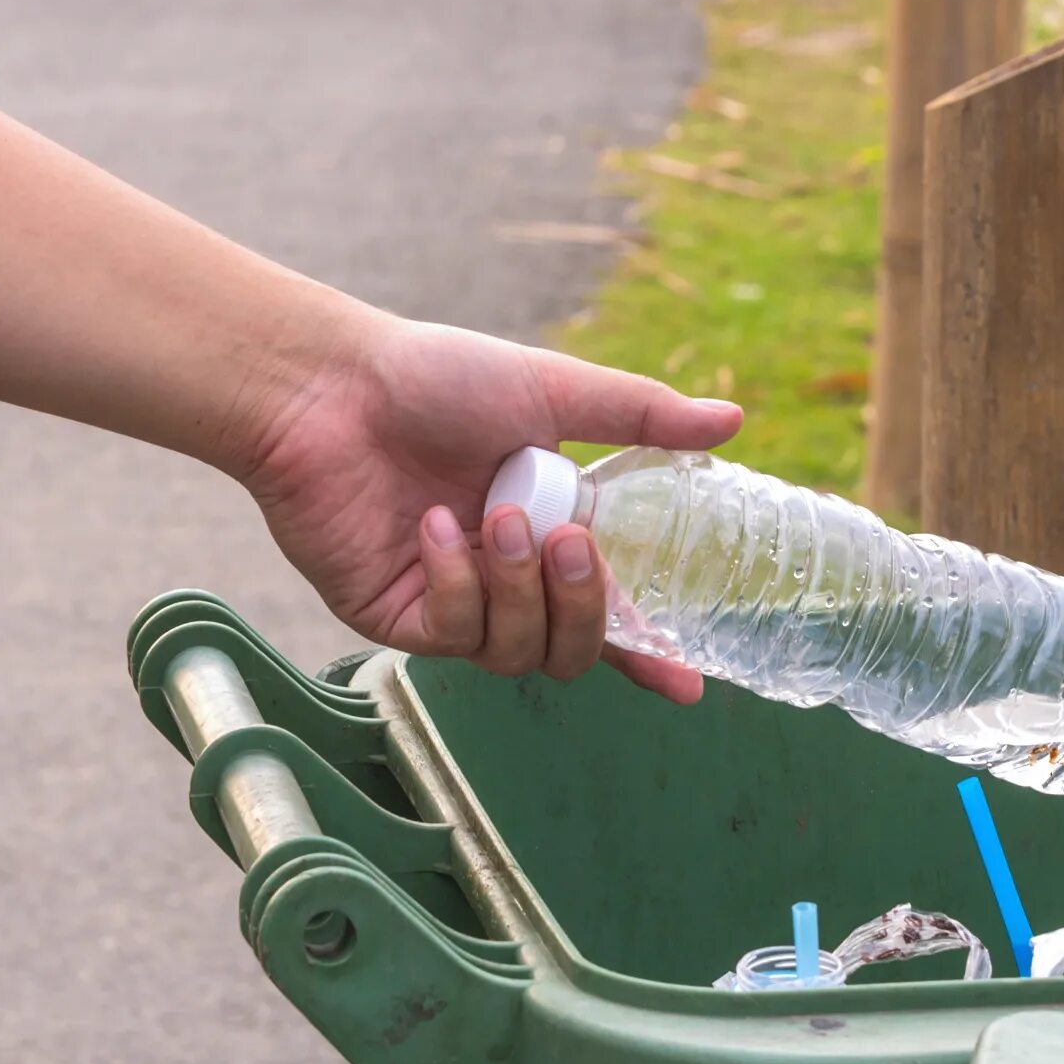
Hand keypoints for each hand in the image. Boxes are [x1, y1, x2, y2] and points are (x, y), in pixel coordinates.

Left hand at [240, 313, 742, 700]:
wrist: (331, 389)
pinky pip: (453, 637)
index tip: (689, 685)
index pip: (610, 615)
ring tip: (495, 517)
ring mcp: (451, 603)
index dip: (649, 653)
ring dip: (518, 587)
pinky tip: (434, 528)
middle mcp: (504, 579)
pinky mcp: (397, 617)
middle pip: (572, 650)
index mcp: (548, 533)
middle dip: (582, 605)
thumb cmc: (434, 378)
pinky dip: (457, 583)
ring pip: (516, 652)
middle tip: (568, 540)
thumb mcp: (552, 390)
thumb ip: (641, 417)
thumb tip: (733, 421)